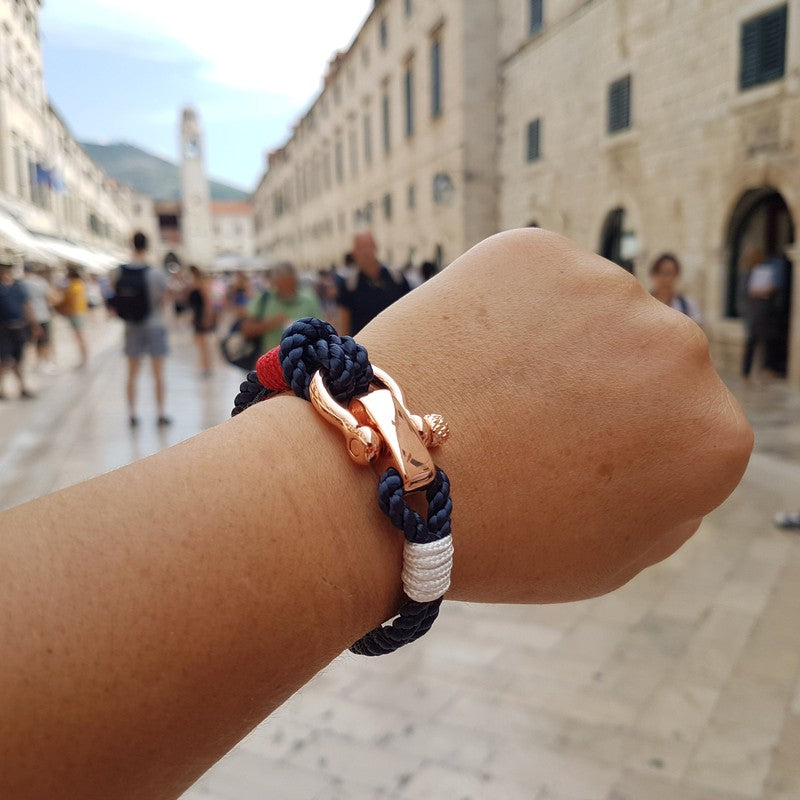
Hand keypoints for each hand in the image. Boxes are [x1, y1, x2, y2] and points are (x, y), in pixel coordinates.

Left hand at [359, 228, 752, 602]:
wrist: (385, 480)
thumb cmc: (495, 538)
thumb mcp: (610, 558)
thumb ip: (669, 502)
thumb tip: (676, 445)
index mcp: (714, 438)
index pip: (682, 427)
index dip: (619, 444)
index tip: (572, 458)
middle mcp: (682, 352)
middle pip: (643, 361)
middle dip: (597, 384)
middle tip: (526, 419)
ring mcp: (609, 289)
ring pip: (590, 313)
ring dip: (554, 340)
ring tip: (489, 387)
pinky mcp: (537, 250)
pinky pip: (533, 280)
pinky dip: (506, 306)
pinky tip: (470, 350)